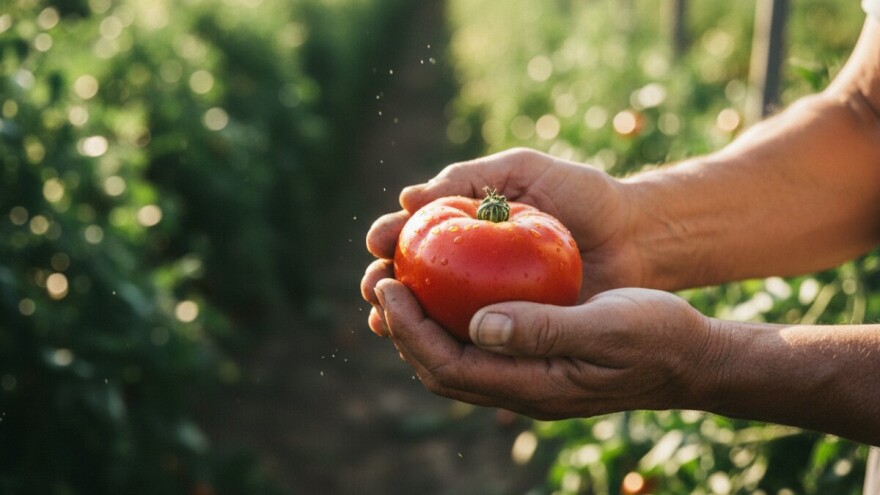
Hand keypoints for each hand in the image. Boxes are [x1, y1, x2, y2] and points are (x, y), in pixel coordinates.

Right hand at [362, 148, 639, 335]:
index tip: (379, 241)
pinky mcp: (514, 331)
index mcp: (468, 227)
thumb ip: (469, 176)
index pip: (416, 233)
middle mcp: (471, 266)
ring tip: (384, 316)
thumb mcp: (524, 171)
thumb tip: (408, 198)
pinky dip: (443, 345)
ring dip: (401, 318)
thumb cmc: (582, 194)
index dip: (390, 238)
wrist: (637, 235)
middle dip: (384, 281)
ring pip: (432, 316)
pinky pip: (471, 343)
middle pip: (413, 277)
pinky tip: (424, 347)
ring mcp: (491, 302)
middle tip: (376, 283)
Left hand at [372, 281, 720, 418]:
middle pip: (439, 368)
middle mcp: (521, 390)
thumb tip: (477, 325)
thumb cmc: (658, 336)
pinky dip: (449, 322)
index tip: (387, 287)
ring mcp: (527, 380)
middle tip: (378, 279)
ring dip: (419, 326)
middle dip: (401, 328)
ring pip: (453, 361)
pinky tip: (445, 290)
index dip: (409, 330)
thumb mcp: (607, 325)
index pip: (449, 366)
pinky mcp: (534, 364)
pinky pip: (476, 348)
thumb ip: (544, 328)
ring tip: (397, 283)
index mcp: (533, 385)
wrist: (690, 358)